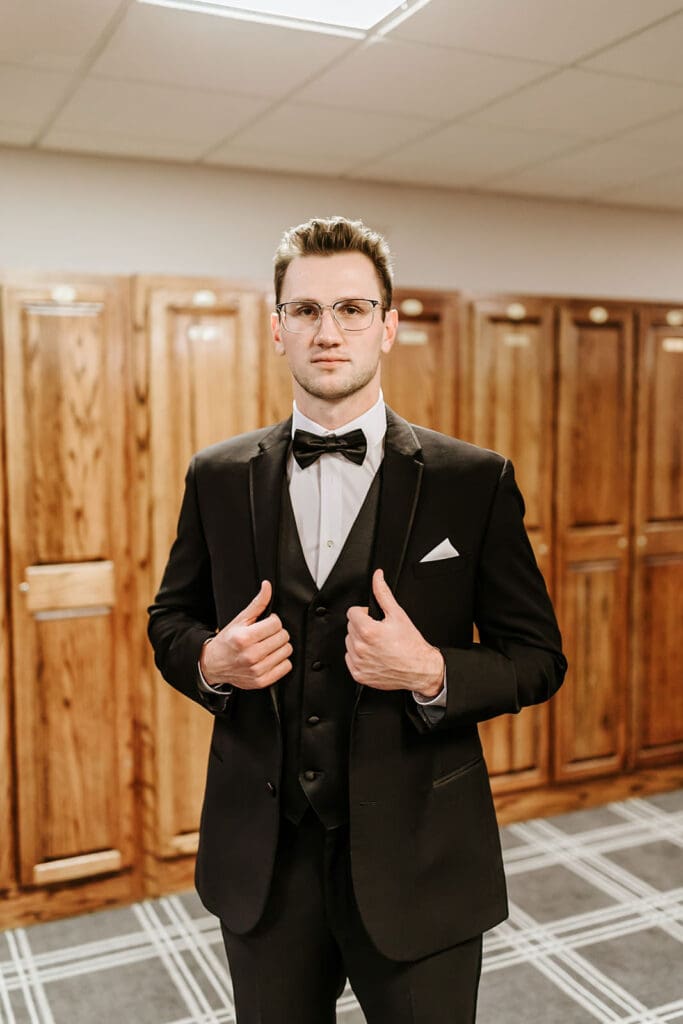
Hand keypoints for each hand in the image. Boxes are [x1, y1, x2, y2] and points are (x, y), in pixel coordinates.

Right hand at [200, 581, 292, 689]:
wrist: (213, 664)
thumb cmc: (227, 641)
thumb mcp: (240, 620)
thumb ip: (257, 603)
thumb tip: (267, 586)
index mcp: (244, 638)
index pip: (276, 624)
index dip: (273, 621)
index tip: (266, 624)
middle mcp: (251, 655)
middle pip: (283, 637)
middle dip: (277, 633)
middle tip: (266, 635)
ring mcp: (257, 670)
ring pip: (287, 651)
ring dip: (280, 647)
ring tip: (268, 646)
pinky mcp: (261, 681)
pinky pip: (286, 667)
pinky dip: (281, 661)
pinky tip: (270, 657)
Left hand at [345, 569, 444, 697]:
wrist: (420, 669)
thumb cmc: (411, 645)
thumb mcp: (398, 614)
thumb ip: (383, 593)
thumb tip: (378, 577)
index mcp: (368, 630)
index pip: (352, 612)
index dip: (364, 613)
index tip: (373, 618)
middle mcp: (360, 647)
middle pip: (350, 626)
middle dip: (363, 625)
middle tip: (379, 631)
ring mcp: (359, 662)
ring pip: (349, 642)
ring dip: (360, 640)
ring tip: (378, 643)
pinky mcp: (359, 674)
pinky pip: (350, 659)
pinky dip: (359, 656)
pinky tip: (374, 655)